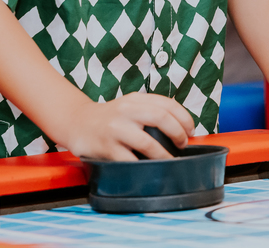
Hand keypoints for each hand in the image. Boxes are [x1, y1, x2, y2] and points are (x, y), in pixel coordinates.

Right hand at [59, 92, 194, 161]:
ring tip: (170, 161)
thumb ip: (151, 111)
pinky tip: (149, 169)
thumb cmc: (110, 117)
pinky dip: (144, 167)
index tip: (190, 131)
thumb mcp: (130, 106)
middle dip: (178, 134)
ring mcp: (116, 129)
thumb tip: (182, 128)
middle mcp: (126, 111)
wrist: (77, 122)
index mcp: (135, 99)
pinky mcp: (107, 148)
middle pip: (161, 118)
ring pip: (148, 142)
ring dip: (164, 155)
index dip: (184, 118)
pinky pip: (131, 161)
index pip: (167, 104)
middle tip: (182, 145)